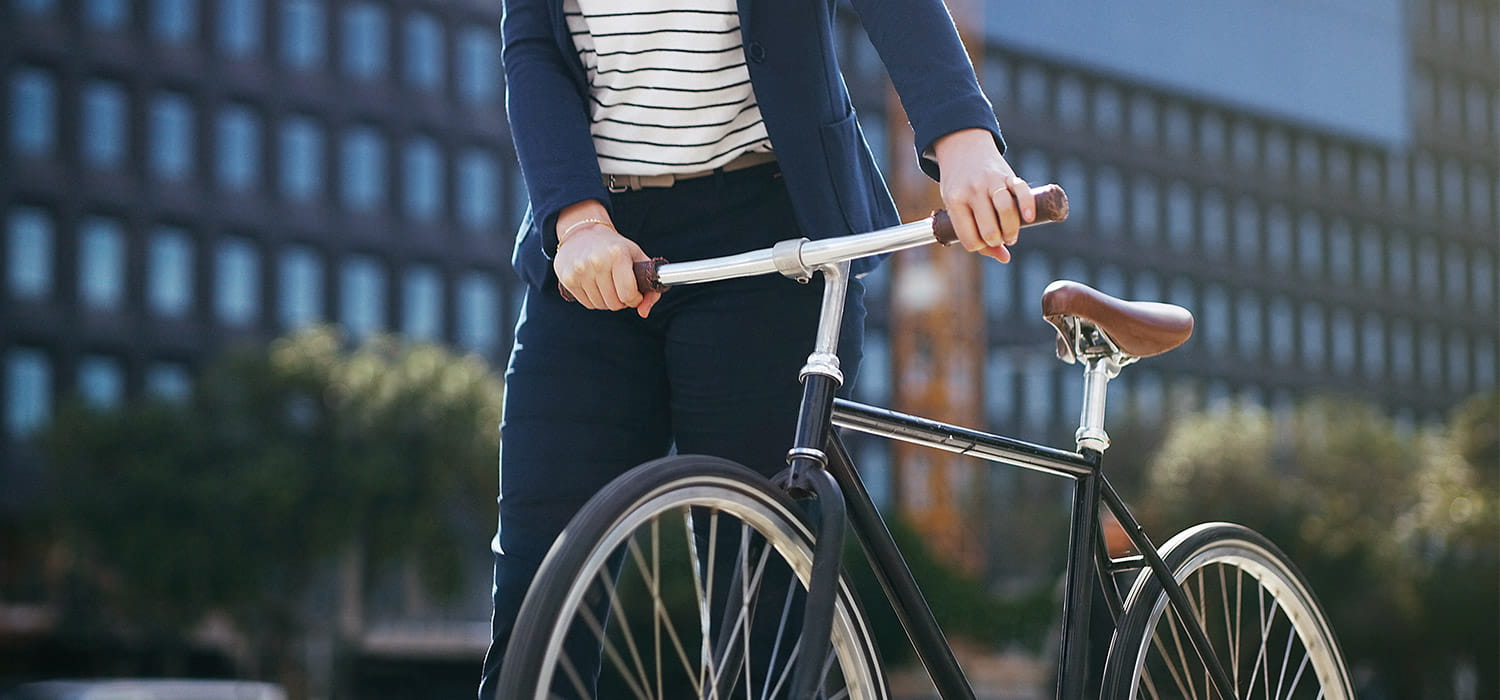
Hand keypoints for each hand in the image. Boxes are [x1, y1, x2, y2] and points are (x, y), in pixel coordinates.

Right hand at [554, 219, 661, 317]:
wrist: (583, 232)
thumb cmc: (614, 247)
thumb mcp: (637, 258)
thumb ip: (650, 287)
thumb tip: (644, 312)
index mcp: (617, 254)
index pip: (628, 293)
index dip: (635, 299)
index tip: (635, 294)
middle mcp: (597, 261)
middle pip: (614, 303)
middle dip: (621, 301)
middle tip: (620, 288)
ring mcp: (580, 270)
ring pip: (600, 305)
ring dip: (607, 301)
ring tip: (608, 285)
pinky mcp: (567, 278)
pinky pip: (587, 304)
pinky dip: (594, 300)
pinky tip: (595, 285)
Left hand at [932, 128, 1035, 262]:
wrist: (963, 148)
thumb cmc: (960, 186)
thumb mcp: (957, 207)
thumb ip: (975, 233)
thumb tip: (1005, 259)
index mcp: (955, 202)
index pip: (969, 238)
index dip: (979, 246)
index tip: (984, 242)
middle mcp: (973, 191)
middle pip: (989, 229)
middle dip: (996, 241)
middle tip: (999, 238)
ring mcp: (991, 181)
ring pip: (1005, 211)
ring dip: (1011, 230)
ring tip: (1011, 236)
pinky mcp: (1008, 174)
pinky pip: (1022, 190)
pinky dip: (1028, 206)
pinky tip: (1029, 218)